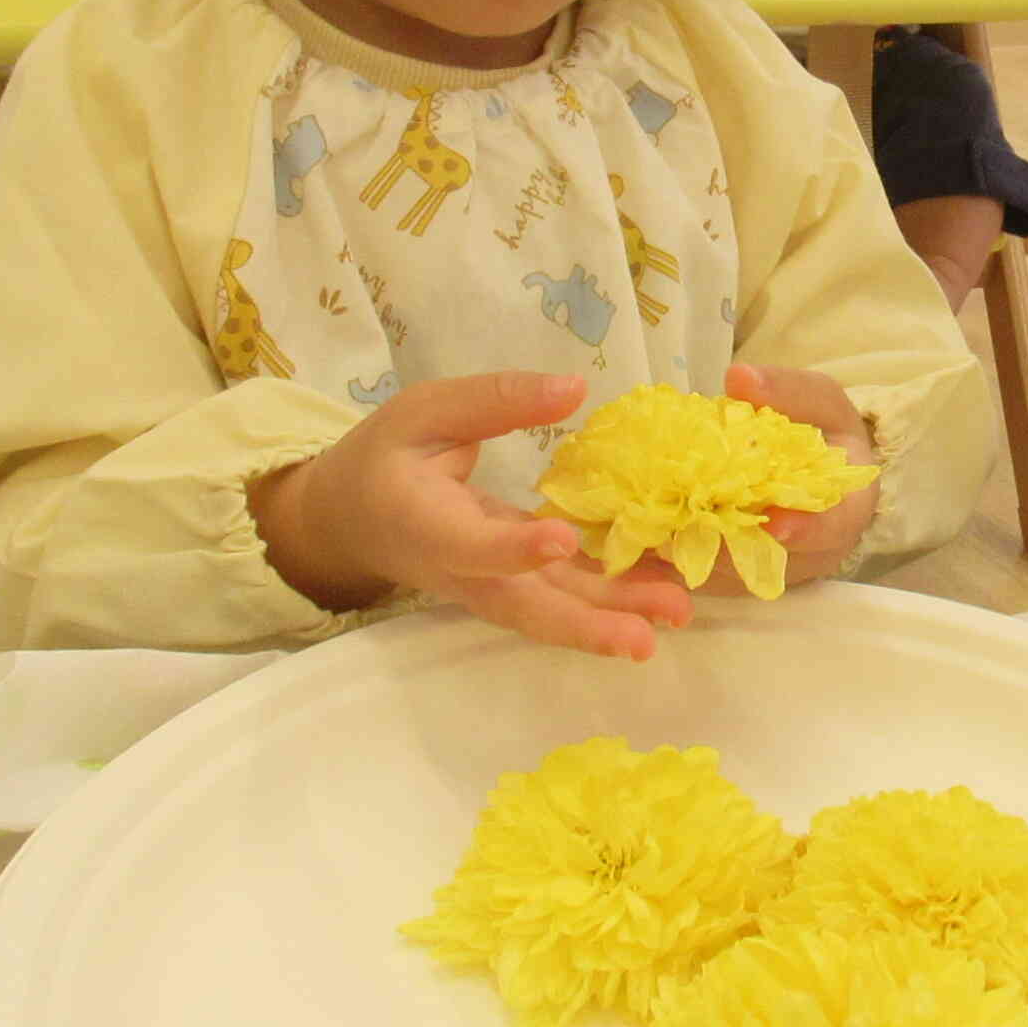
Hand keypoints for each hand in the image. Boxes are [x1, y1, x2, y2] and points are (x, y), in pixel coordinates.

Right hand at [249, 371, 692, 659]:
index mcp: (426, 523)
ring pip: (549, 612)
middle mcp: (460, 570)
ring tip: (675, 616)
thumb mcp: (424, 410)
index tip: (559, 540)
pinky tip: (663, 596)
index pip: (469, 545)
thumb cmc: (385, 456)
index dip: (512, 549)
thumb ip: (495, 400)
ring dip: (612, 619)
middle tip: (645, 638)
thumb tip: (574, 388)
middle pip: (522, 606)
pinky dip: (611, 600)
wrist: (351, 519)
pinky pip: (561, 598)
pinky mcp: (513, 584)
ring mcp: (489, 585)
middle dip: (584, 624)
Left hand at [634, 361, 880, 596]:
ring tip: (653, 532)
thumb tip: (739, 377)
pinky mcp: (739, 579)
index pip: (831, 528)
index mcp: (844, 511)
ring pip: (731, 577)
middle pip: (770, 561)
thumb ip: (790, 392)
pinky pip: (705, 579)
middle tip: (685, 525)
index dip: (806, 529)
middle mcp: (810, 553)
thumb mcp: (822, 404)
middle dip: (728, 547)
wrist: (825, 476)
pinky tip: (643, 540)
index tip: (775, 521)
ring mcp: (773, 570)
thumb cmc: (828, 437)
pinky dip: (675, 561)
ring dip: (693, 556)